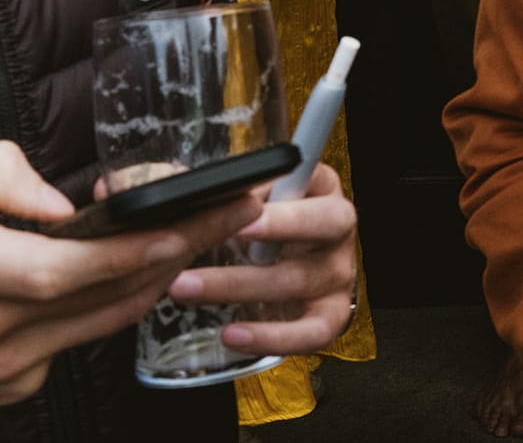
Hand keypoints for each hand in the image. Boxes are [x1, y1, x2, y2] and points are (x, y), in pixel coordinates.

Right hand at [0, 142, 256, 441]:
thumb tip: (64, 200)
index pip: (69, 269)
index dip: (133, 252)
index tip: (187, 227)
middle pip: (107, 294)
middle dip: (184, 251)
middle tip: (239, 214)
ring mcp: (4, 369)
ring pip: (102, 322)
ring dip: (159, 278)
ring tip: (211, 236)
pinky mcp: (7, 389)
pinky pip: (72, 342)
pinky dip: (105, 307)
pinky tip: (130, 276)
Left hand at [165, 165, 357, 357]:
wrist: (277, 269)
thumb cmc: (260, 227)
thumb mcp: (252, 199)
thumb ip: (237, 192)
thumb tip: (199, 193)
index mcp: (322, 190)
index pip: (314, 184)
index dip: (283, 199)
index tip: (243, 205)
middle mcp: (337, 231)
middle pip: (322, 226)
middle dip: (275, 228)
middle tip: (215, 239)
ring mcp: (337, 275)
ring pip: (297, 281)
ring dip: (237, 286)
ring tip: (185, 287)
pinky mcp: (331, 315)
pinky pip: (311, 334)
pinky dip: (270, 337)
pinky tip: (231, 335)